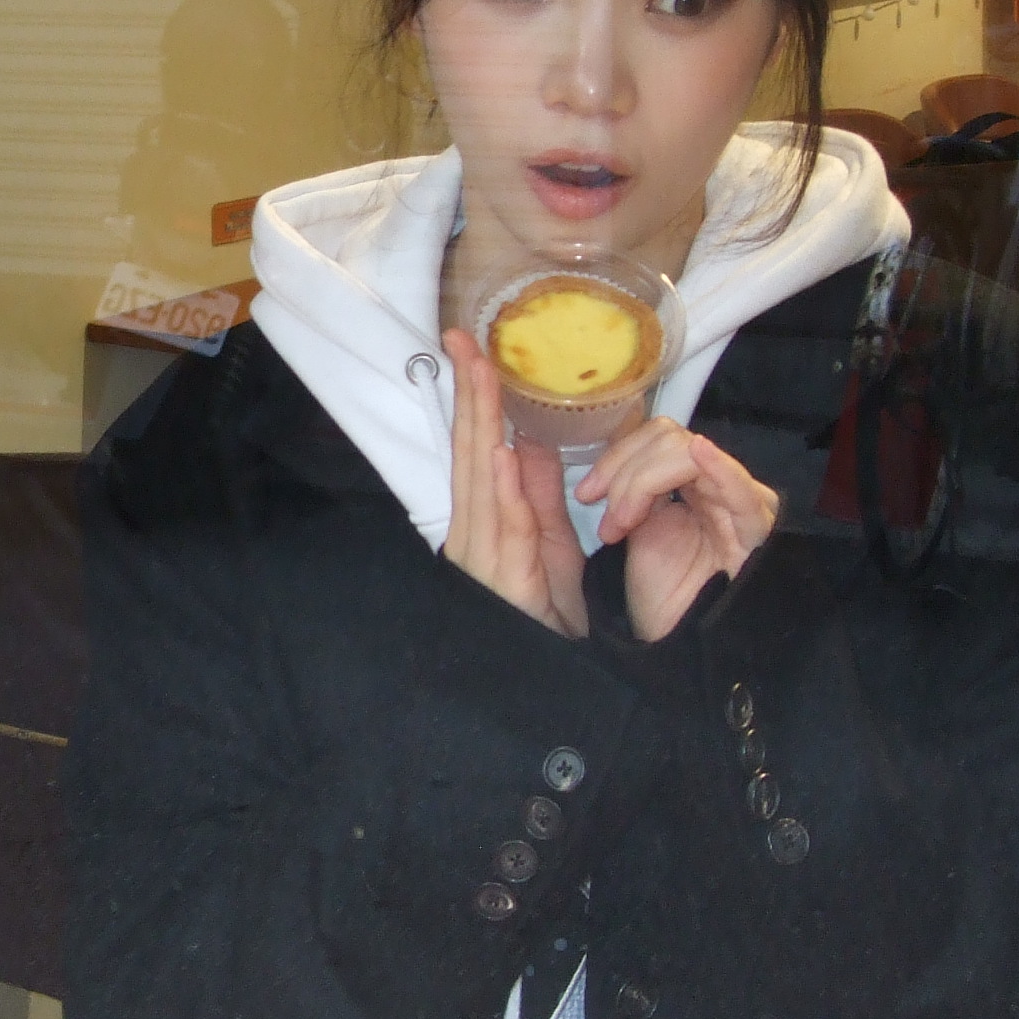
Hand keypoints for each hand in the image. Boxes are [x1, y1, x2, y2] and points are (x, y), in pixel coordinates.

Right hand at [440, 330, 586, 637]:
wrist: (554, 678)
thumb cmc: (549, 614)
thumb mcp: (552, 542)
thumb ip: (538, 492)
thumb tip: (525, 438)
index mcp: (483, 520)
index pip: (476, 446)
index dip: (474, 396)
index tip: (470, 347)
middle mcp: (471, 533)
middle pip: (469, 452)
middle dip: (469, 394)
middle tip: (463, 340)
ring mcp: (481, 557)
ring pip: (480, 478)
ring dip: (480, 424)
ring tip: (480, 375)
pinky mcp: (503, 581)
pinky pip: (504, 525)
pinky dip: (500, 486)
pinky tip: (499, 452)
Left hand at [575, 416, 778, 641]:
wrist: (678, 641)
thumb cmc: (660, 590)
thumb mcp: (634, 526)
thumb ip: (631, 486)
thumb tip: (602, 450)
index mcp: (693, 480)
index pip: (659, 436)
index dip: (618, 455)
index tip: (586, 494)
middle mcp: (721, 483)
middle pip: (671, 439)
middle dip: (625, 471)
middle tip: (606, 517)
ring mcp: (741, 502)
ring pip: (689, 455)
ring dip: (642, 482)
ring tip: (621, 526)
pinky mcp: (755, 530)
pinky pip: (741, 490)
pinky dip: (719, 468)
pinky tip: (700, 454)